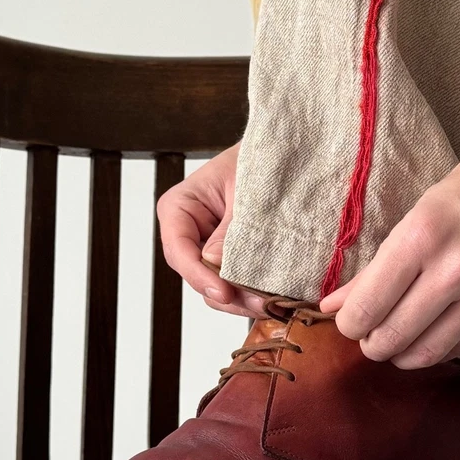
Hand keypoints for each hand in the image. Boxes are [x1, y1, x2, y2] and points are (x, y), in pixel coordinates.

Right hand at [157, 143, 265, 317]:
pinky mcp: (229, 258)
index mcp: (179, 208)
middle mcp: (188, 232)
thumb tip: (218, 266)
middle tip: (261, 304)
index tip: (224, 292)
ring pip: (215, 286)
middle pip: (196, 276)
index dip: (200, 276)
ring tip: (273, 304)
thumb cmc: (257, 161)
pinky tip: (273, 297)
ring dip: (242, 300)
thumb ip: (231, 230)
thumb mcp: (246, 192)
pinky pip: (234, 282)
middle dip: (228, 295)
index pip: (179, 250)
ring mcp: (208, 248)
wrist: (280, 155)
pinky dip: (251, 292)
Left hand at [319, 133, 459, 367]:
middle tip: (368, 337)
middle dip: (371, 344)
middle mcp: (455, 269)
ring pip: (428, 351)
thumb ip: (379, 264)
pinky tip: (432, 336)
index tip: (346, 320)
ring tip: (396, 344)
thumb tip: (338, 302)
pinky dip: (441, 348)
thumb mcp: (421, 211)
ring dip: (402, 354)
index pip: (367, 305)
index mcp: (422, 235)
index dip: (348, 322)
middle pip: (392, 335)